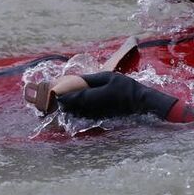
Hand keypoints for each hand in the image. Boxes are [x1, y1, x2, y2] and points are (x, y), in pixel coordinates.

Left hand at [56, 72, 177, 119]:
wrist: (140, 102)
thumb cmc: (125, 87)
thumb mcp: (108, 77)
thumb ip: (90, 79)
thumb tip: (76, 80)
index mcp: (92, 96)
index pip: (71, 98)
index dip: (61, 96)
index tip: (53, 92)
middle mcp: (91, 108)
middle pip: (71, 107)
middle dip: (63, 102)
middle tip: (56, 96)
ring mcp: (95, 114)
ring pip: (76, 113)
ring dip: (69, 107)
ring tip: (63, 102)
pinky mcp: (100, 118)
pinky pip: (84, 115)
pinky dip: (78, 111)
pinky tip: (76, 107)